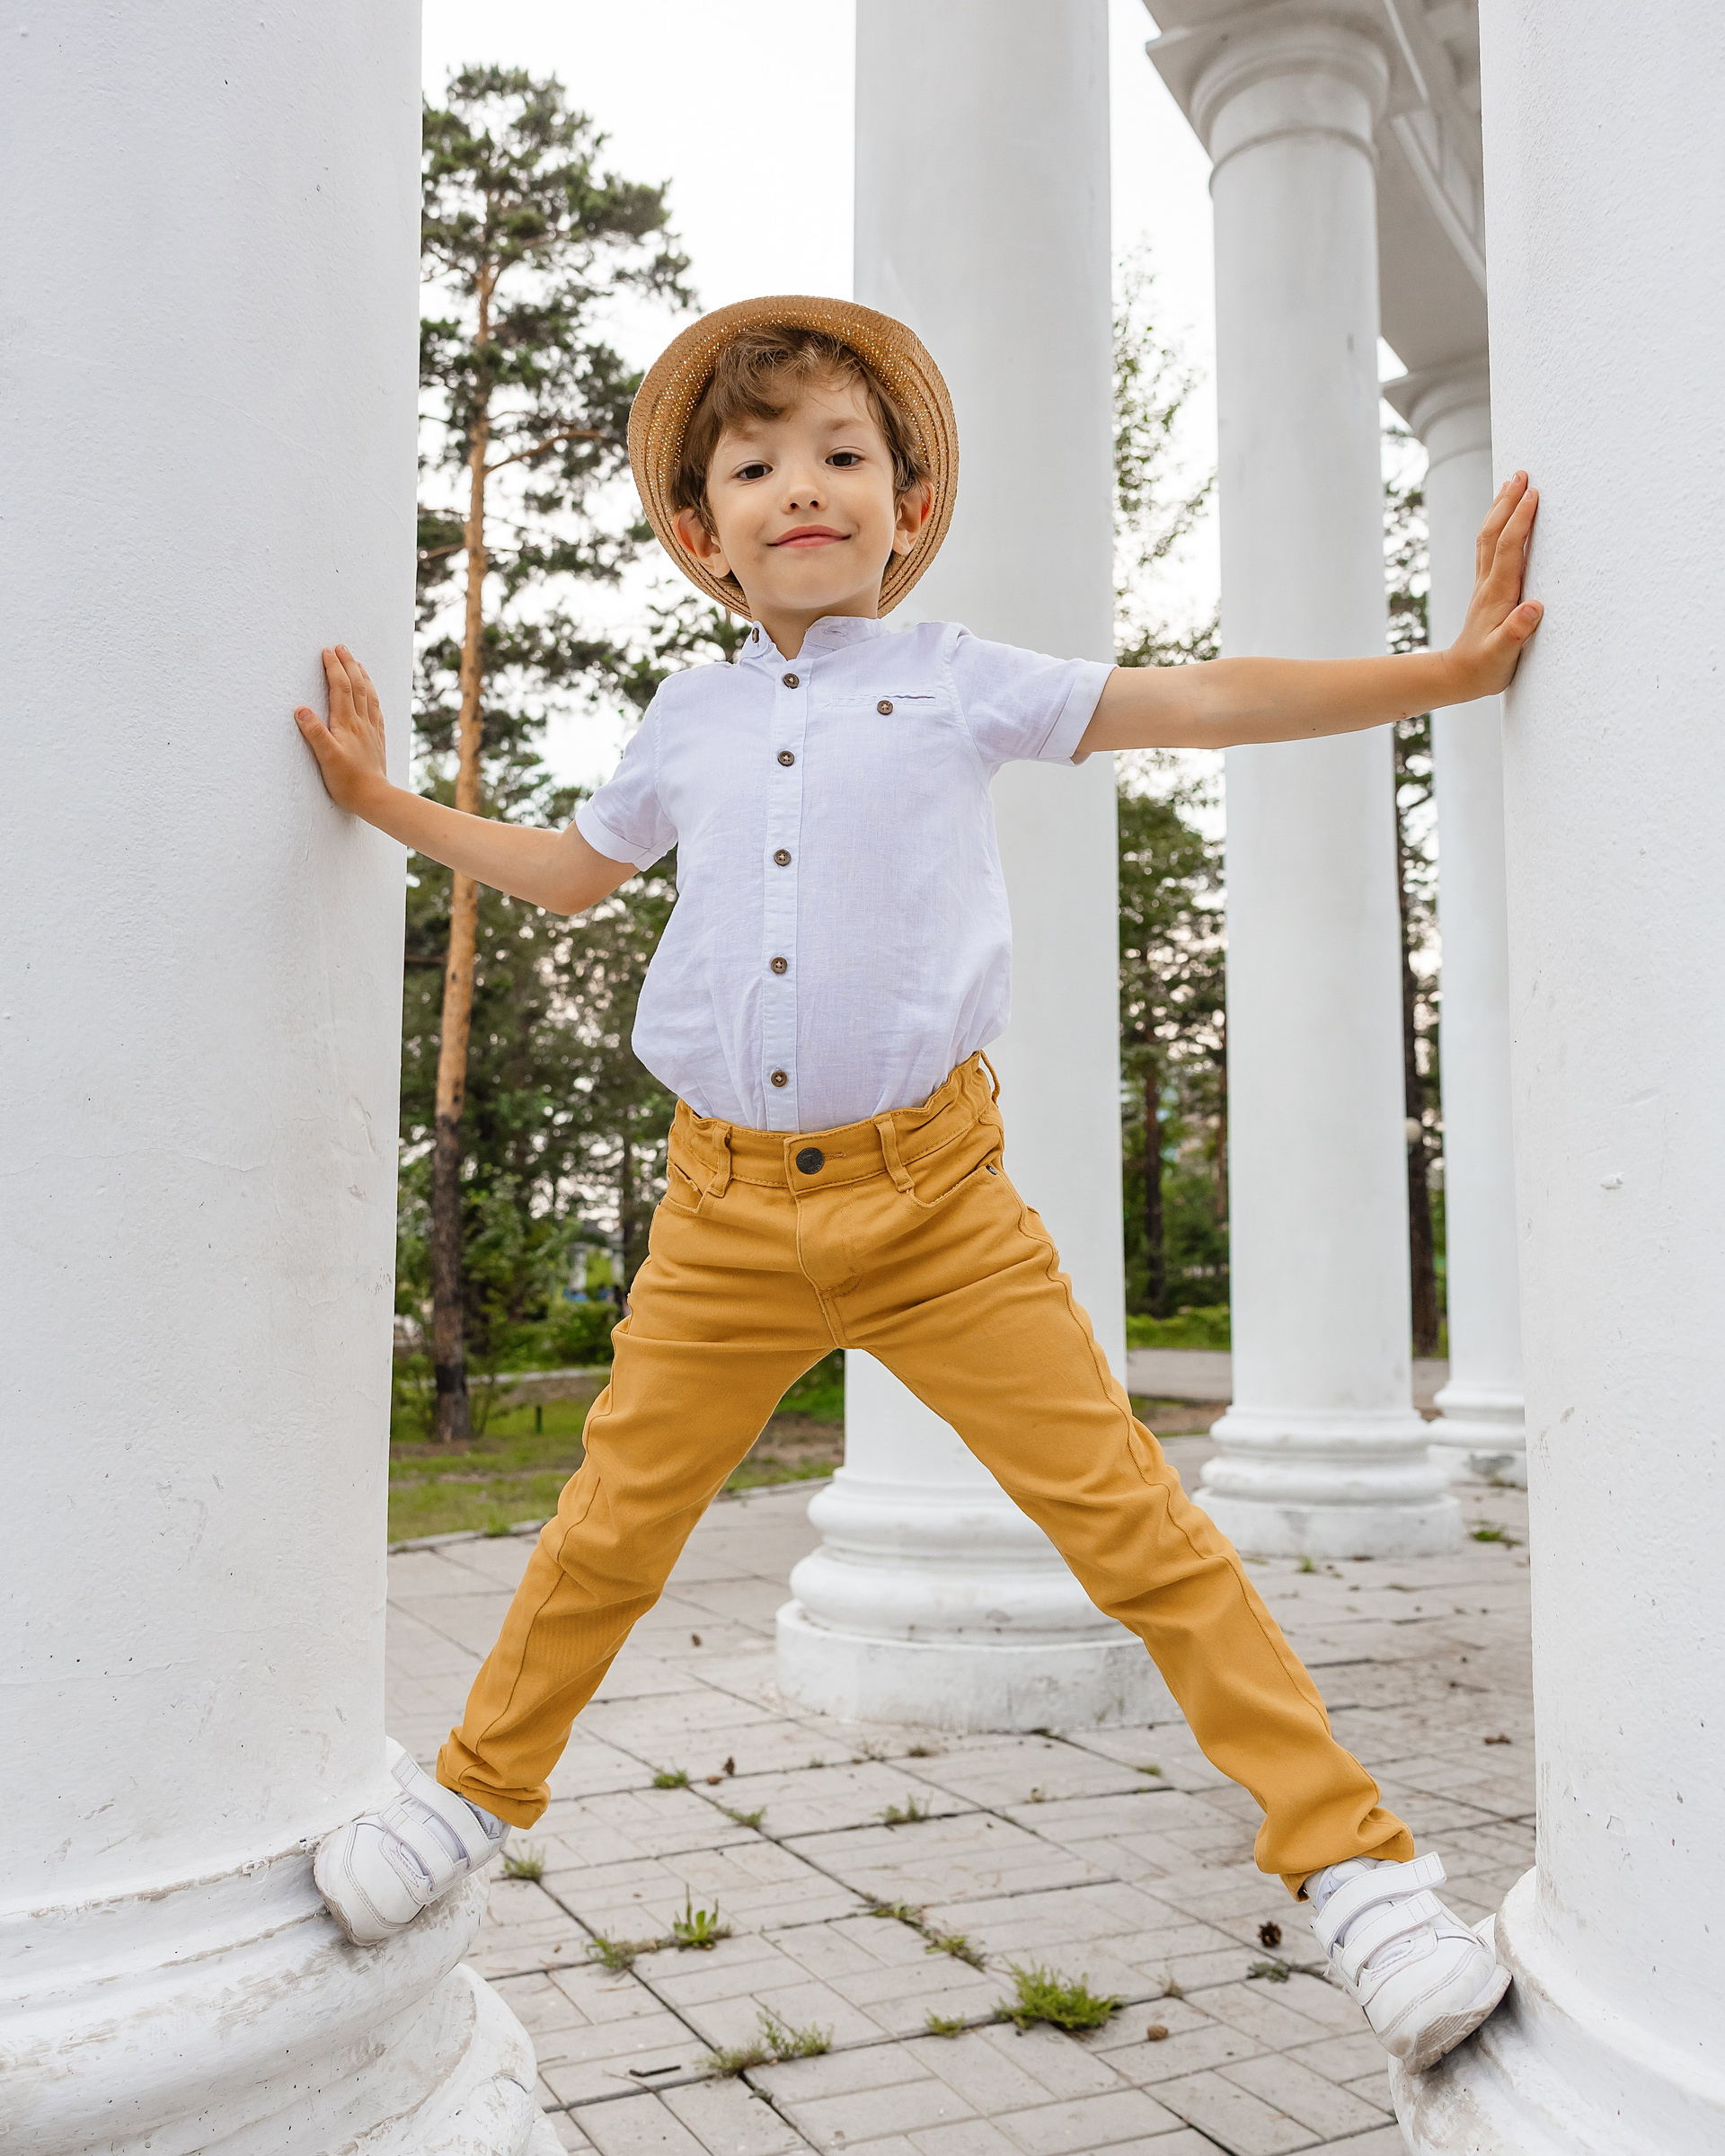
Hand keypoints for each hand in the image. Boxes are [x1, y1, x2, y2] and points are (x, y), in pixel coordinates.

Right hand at [294, 646, 389, 810]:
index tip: (326, 651)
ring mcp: (372, 730)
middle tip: (341, 647)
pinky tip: (371, 695)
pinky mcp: (378, 740)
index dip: (334, 668)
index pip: (341, 688)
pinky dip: (373, 696)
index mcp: (347, 723)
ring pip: (369, 696)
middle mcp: (362, 722)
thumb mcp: (326, 757)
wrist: (375, 798)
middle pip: (357, 686)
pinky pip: (377, 711)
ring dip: (363, 676)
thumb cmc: (347, 781)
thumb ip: (314, 732)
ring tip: (358, 663)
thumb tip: (300, 709)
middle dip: (348, 664)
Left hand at [1447, 472, 1543, 699]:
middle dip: (1508, 502)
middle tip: (1522, 473)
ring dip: (1500, 509)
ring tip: (1512, 484)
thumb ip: (1516, 633)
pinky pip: (1490, 549)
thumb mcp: (1502, 656)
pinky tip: (1503, 518)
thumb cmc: (1484, 669)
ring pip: (1488, 537)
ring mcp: (1485, 585)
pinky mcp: (1486, 590)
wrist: (1457, 677)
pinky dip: (1497, 526)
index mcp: (1498, 594)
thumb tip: (1534, 608)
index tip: (1534, 494)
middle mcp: (1488, 584)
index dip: (1521, 520)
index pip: (1509, 548)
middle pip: (1494, 533)